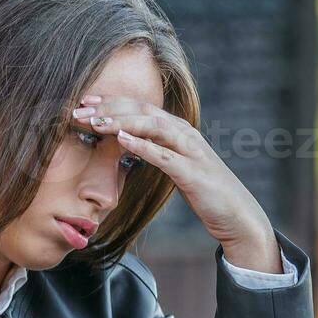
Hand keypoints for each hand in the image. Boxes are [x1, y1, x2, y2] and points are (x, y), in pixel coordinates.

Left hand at [73, 94, 275, 254]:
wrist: (239, 215)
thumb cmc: (206, 192)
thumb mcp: (176, 167)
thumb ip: (155, 151)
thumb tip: (126, 142)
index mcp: (178, 130)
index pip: (140, 107)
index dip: (111, 102)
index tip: (83, 103)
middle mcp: (185, 133)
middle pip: (143, 110)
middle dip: (109, 107)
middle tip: (78, 109)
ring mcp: (191, 151)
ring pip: (153, 126)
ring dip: (121, 121)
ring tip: (94, 122)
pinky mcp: (193, 173)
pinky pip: (164, 155)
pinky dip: (142, 145)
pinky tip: (122, 140)